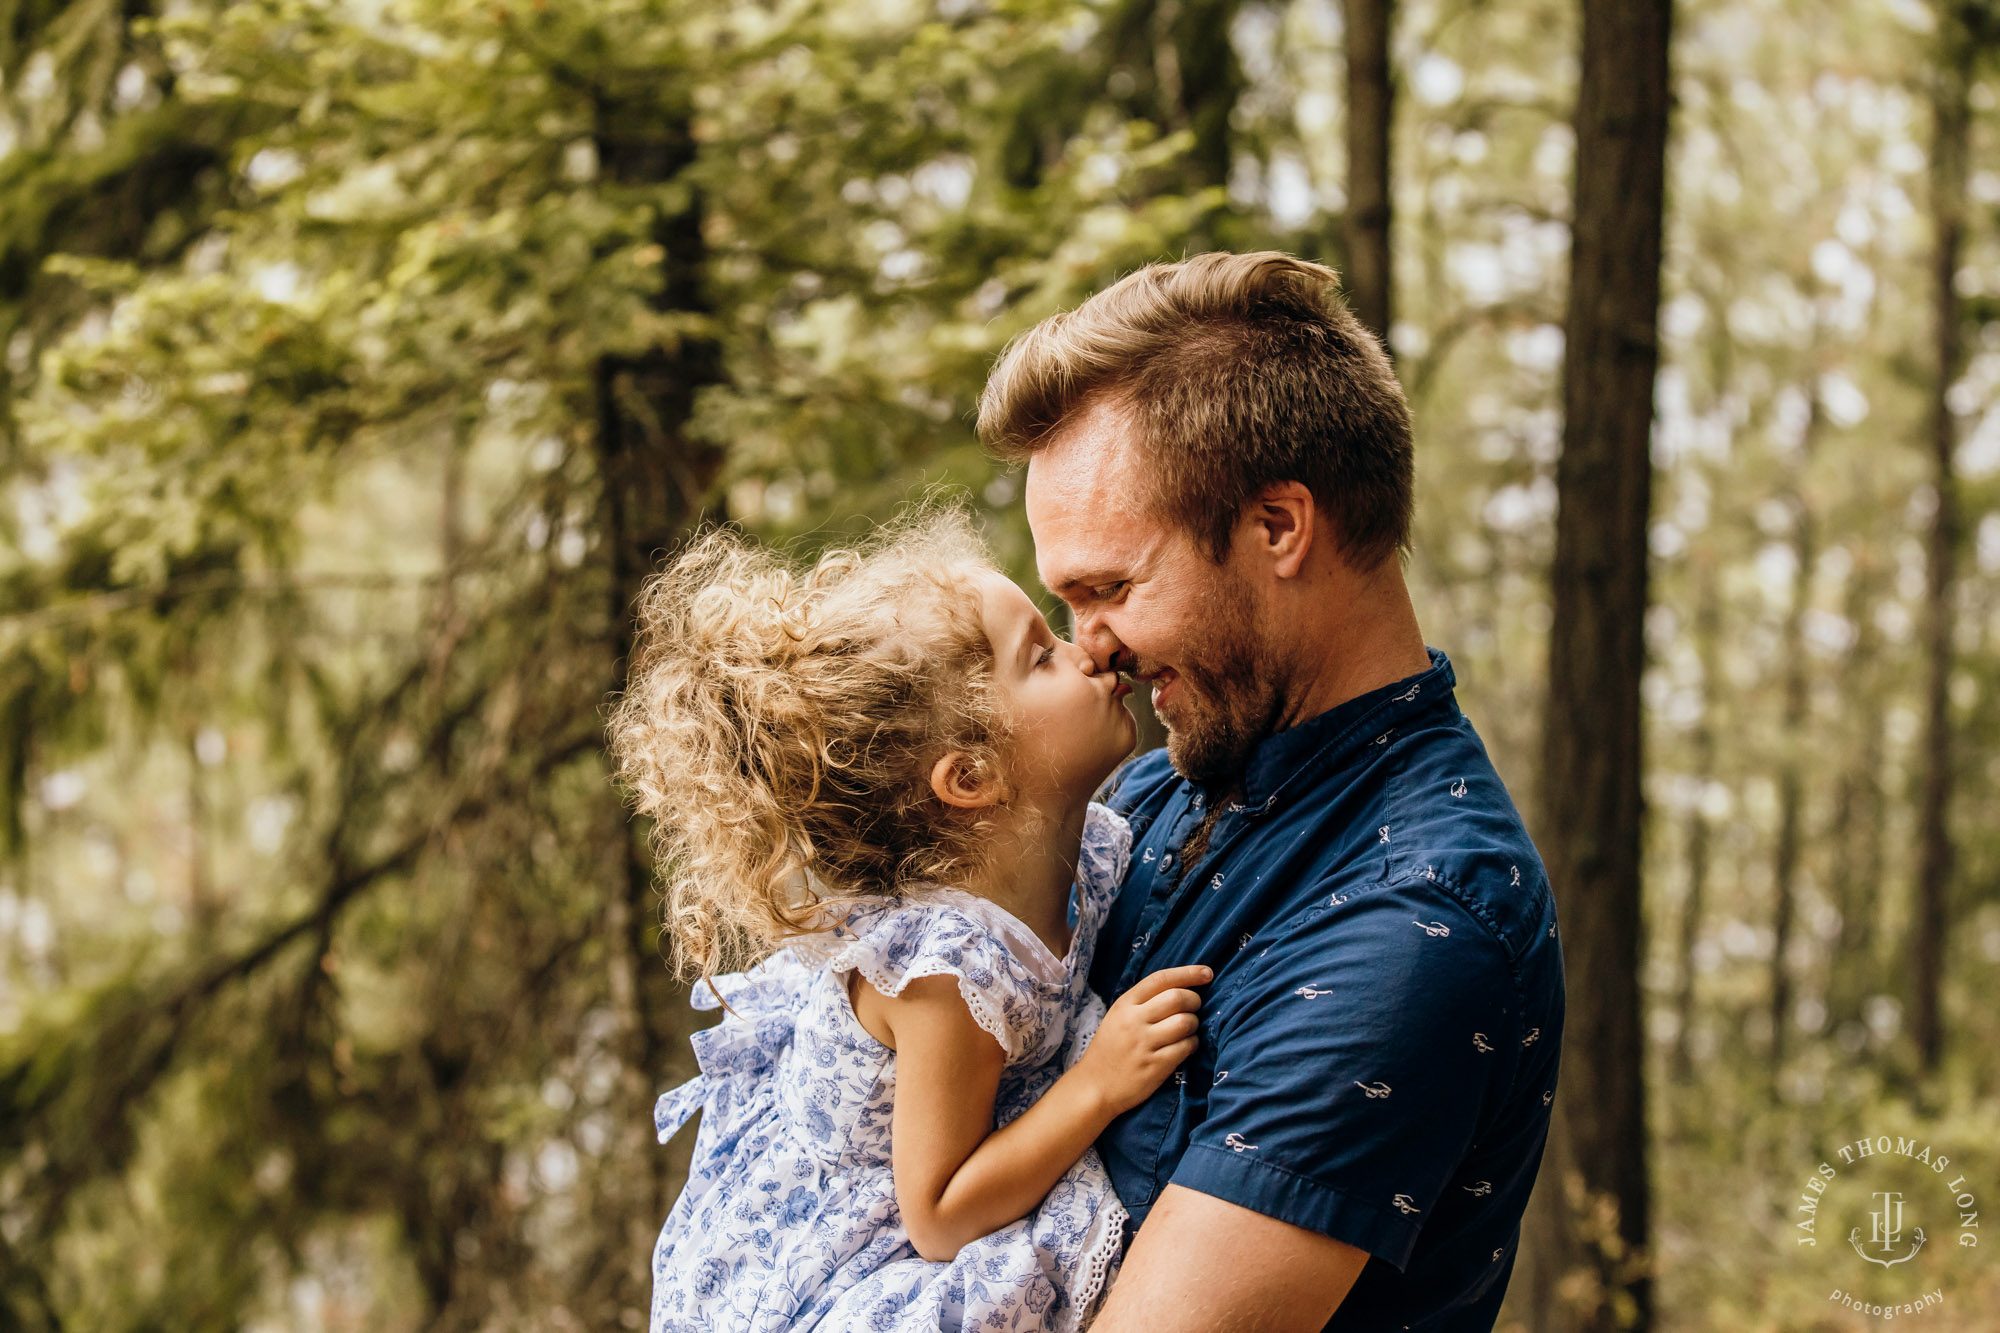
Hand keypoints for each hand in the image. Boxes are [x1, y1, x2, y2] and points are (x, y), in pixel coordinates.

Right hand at [1076, 964, 1211, 1116]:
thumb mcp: (1118, 1017)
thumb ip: (1144, 1002)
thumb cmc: (1111, 1049)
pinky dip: (1192, 1044)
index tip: (1207, 973)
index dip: (1188, 973)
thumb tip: (1182, 987)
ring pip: (1185, 1022)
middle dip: (1194, 1000)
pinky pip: (1186, 1047)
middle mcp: (1134, 1021)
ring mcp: (1144, 1044)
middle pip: (1177, 998)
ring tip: (1188, 1029)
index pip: (1160, 979)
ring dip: (1194, 1023)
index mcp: (1125, 1004)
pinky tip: (1186, 1046)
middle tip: (1195, 1007)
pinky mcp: (1155, 1066)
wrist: (1095, 1086)